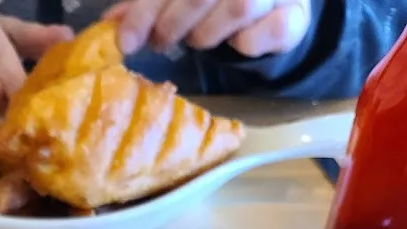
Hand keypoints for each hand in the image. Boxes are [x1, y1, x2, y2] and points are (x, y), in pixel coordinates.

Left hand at [104, 0, 310, 57]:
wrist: (275, 7)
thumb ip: (147, 5)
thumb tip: (111, 26)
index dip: (144, 11)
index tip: (124, 42)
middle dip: (172, 23)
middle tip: (160, 43)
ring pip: (237, 8)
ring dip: (206, 34)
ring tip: (196, 40)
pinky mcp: (295, 15)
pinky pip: (266, 32)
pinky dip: (244, 44)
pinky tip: (235, 43)